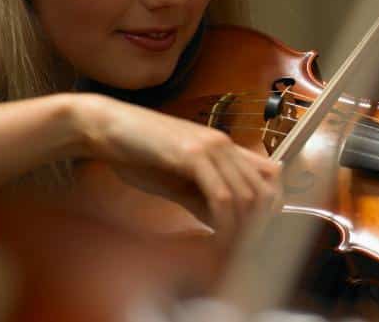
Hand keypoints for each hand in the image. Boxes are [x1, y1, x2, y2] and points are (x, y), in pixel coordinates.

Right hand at [74, 93, 280, 241]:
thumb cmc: (137, 154)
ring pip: (247, 196)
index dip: (270, 209)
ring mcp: (212, 147)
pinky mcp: (193, 155)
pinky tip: (214, 238)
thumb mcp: (178, 180)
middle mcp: (225, 145)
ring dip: (241, 231)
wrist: (107, 127)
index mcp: (225, 147)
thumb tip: (225, 225)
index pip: (272, 176)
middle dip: (257, 228)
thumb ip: (204, 198)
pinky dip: (223, 223)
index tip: (254, 235)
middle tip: (241, 251)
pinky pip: (222, 196)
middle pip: (265, 191)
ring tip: (227, 251)